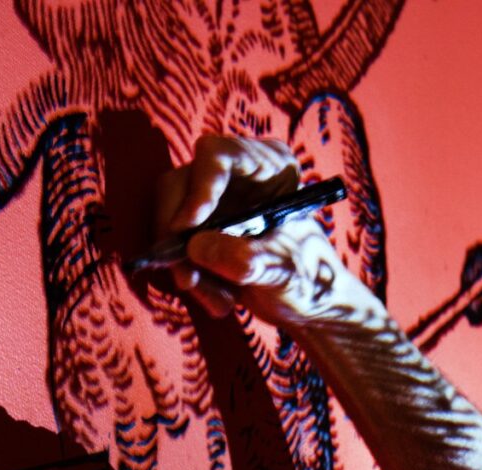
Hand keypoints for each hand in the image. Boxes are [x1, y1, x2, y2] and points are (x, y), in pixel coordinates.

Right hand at [155, 134, 365, 327]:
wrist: (308, 302)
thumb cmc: (310, 278)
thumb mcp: (285, 270)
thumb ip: (248, 259)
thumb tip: (196, 247)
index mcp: (270, 164)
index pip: (220, 156)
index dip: (199, 189)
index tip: (187, 227)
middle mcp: (236, 174)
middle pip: (179, 186)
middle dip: (178, 238)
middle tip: (190, 280)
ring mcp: (214, 200)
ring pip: (170, 220)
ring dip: (185, 266)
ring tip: (221, 300)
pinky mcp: (199, 229)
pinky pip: (172, 245)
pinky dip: (189, 275)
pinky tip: (219, 299)